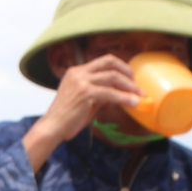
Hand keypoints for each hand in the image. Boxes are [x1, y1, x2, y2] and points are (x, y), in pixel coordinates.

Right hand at [24, 53, 142, 168]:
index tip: (130, 78)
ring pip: (113, 76)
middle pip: (110, 62)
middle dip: (127, 71)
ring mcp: (81, 81)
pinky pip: (110, 93)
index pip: (104, 61)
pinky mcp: (85, 93)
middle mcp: (79, 72)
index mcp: (77, 71)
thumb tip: (119, 92)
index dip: (120, 67)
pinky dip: (124, 98)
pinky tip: (132, 103)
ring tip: (139, 96)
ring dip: (129, 86)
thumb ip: (99, 92)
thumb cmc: (67, 118)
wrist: (52, 128)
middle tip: (137, 84)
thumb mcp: (84, 99)